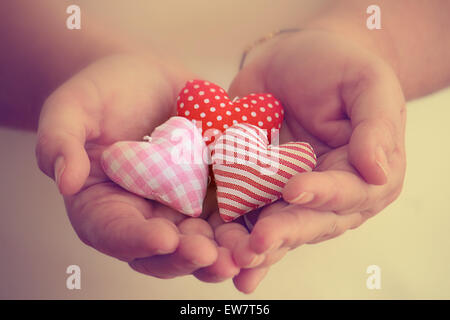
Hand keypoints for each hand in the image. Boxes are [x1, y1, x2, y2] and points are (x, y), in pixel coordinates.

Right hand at [36, 54, 239, 280]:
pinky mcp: (213, 190)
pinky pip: (232, 211)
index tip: (163, 238)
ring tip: (247, 252)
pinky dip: (249, 220)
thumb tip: (65, 179)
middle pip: (165, 250)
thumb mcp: (71, 109)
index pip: (115, 232)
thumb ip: (60, 141)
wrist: (144, 79)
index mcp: (104, 206)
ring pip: (203, 239)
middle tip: (213, 257)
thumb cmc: (101, 93)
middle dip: (189, 256)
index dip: (137, 240)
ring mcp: (181, 206)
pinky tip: (269, 223)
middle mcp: (145, 215)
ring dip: (226, 250)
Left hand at [222, 30, 405, 292]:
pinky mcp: (257, 190)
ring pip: (277, 227)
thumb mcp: (367, 83)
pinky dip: (234, 235)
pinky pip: (247, 216)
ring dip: (257, 245)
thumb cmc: (336, 67)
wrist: (291, 60)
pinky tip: (222, 254)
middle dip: (285, 231)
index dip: (323, 193)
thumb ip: (376, 126)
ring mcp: (290, 196)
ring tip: (236, 256)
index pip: (349, 191)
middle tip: (260, 240)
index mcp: (364, 174)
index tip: (294, 188)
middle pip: (310, 221)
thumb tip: (378, 172)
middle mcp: (330, 195)